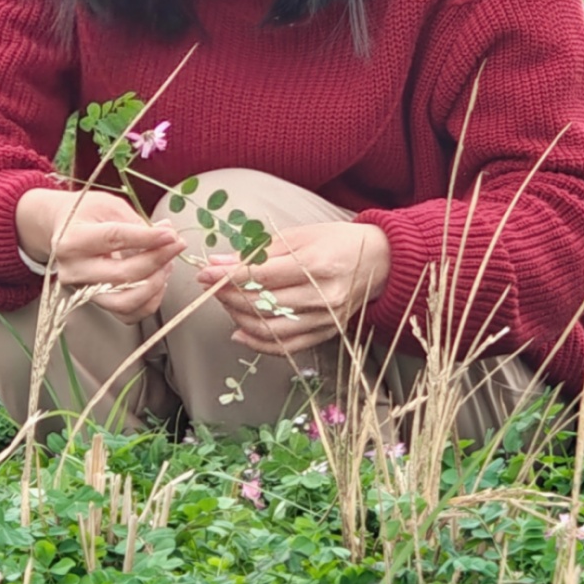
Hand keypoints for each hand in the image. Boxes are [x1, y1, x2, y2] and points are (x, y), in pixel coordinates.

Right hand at [17, 187, 181, 320]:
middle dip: (158, 260)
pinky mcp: (94, 303)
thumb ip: (138, 223)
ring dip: (155, 284)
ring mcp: (82, 291)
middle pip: (123, 275)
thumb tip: (168, 235)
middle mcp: (74, 270)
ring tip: (166, 264)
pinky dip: (149, 300)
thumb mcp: (109, 206)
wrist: (63, 230)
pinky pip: (128, 314)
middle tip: (177, 245)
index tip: (171, 235)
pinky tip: (156, 280)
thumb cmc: (86, 214)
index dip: (148, 238)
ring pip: (126, 302)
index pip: (115, 240)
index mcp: (73, 240)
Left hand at [196, 221, 391, 355]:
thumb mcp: (298, 236)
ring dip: (238, 318)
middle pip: (262, 304)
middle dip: (228, 296)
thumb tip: (217, 262)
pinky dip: (257, 343)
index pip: (260, 276)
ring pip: (269, 329)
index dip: (227, 276)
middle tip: (211, 285)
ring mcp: (325, 319)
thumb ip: (258, 251)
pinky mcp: (326, 333)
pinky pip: (285, 347)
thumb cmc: (336, 242)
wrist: (379, 261)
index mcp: (315, 265)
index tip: (204, 272)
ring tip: (225, 303)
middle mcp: (322, 296)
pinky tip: (239, 332)